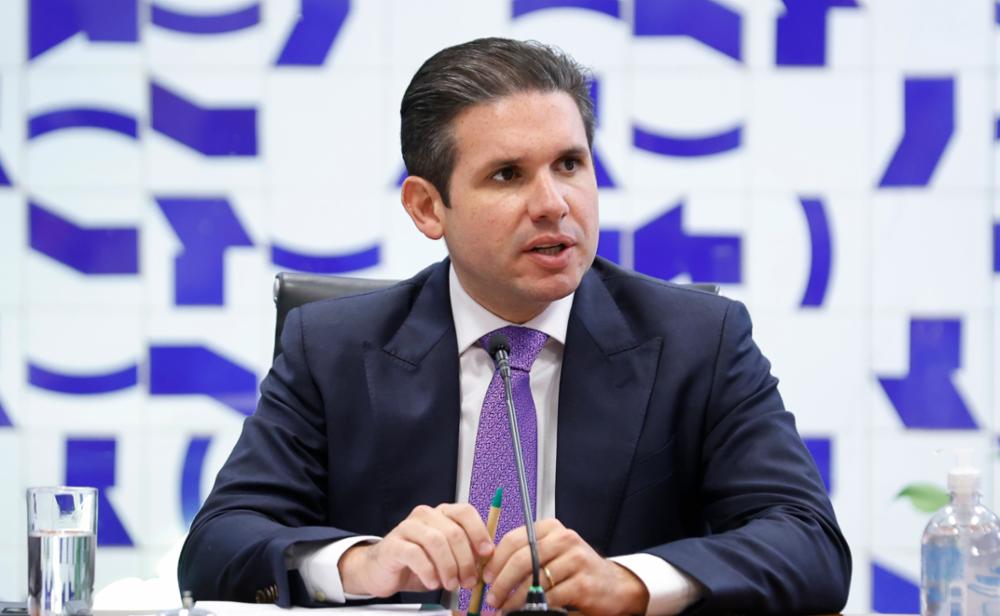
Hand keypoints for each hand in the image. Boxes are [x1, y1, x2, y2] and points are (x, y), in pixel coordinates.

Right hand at [338, 503, 492, 597]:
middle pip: (453, 531)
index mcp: (442, 513)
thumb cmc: (419, 562)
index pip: (465, 512)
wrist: (383, 570)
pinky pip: (415, 554)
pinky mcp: (393, 544)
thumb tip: (488, 560)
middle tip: (468, 581)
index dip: (479, 532)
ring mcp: (407, 527)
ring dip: (448, 567)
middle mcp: (425, 515)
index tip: (486, 553)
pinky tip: (432, 582)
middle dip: (465, 560)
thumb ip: (466, 554)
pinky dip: (428, 571)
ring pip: (436, 541)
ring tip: (451, 584)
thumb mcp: (448, 557)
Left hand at [482, 518, 649, 614]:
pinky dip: (533, 608)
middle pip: (521, 559)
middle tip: (492, 599)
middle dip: (501, 583)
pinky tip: (527, 612)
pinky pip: (549, 597)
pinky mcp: (583, 585)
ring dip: (514, 600)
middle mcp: (565, 539)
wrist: (615, 586)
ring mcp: (576, 561)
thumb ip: (527, 555)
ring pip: (533, 581)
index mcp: (552, 529)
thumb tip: (491, 570)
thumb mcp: (553, 554)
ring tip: (505, 610)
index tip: (487, 577)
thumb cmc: (578, 571)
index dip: (496, 561)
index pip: (514, 539)